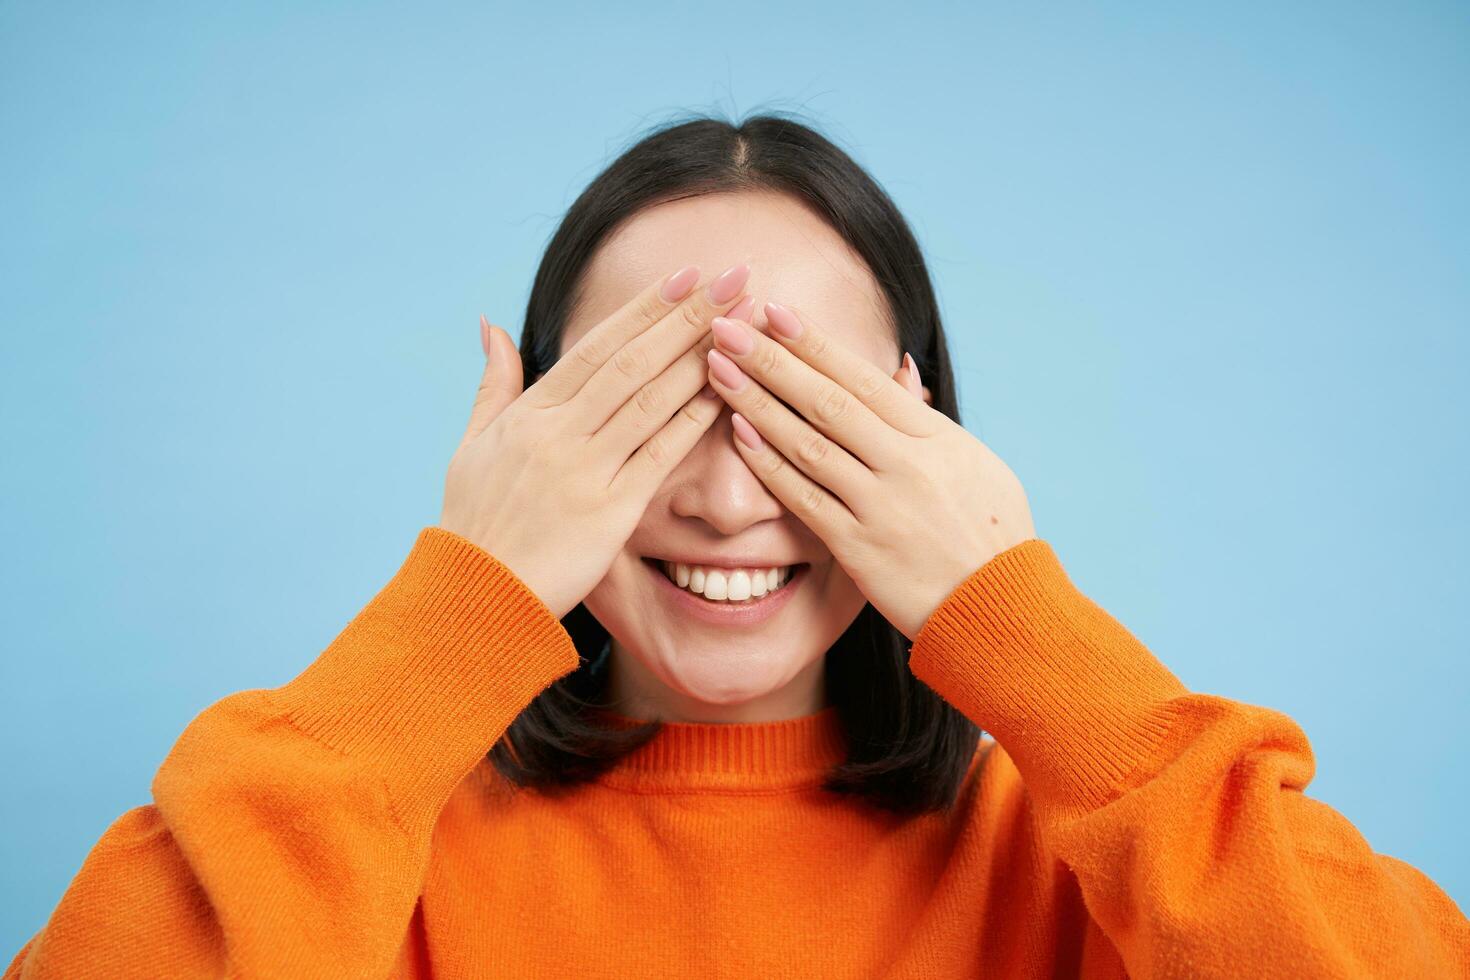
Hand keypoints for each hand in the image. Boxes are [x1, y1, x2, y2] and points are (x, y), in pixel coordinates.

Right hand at [439, 263, 753, 617]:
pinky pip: (660, 456)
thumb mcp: (472, 443)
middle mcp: (559, 433)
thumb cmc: (474, 520)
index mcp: (531, 412)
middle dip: (688, 316)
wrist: (473, 593)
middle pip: (634, 361)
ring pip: (652, 401)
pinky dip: (694, 421)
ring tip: (743, 324)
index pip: (599, 345)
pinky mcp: (610, 512)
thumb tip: (491, 324)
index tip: (688, 274)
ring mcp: (585, 471)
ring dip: (701, 358)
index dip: (647, 307)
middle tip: (734, 277)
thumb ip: (494, 382)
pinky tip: (729, 392)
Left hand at [703, 302, 1035, 639]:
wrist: (1001, 607)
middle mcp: (906, 464)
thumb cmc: (990, 533)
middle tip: (725, 328)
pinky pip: (805, 498)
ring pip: (807, 443)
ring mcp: (880, 506)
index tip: (773, 312)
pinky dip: (770, 464)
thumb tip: (899, 368)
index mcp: (935, 437)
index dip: (814, 343)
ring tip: (718, 371)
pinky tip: (739, 434)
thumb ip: (926, 419)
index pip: (863, 378)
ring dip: (757, 403)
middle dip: (771, 360)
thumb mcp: (975, 463)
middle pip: (827, 401)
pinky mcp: (859, 548)